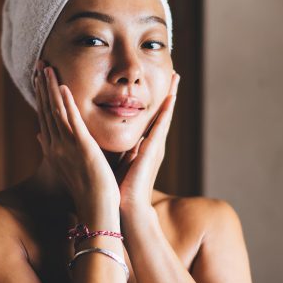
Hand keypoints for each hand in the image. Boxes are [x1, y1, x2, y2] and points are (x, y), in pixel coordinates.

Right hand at [34, 61, 120, 216]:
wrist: (96, 210)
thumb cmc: (87, 193)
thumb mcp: (69, 168)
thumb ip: (59, 150)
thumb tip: (40, 138)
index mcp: (55, 150)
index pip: (45, 118)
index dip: (41, 97)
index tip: (38, 80)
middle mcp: (56, 146)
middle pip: (46, 110)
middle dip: (42, 86)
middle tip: (38, 65)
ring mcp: (67, 146)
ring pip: (55, 111)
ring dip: (50, 88)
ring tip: (46, 68)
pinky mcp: (81, 148)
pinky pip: (71, 121)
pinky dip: (66, 104)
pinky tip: (62, 87)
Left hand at [115, 71, 179, 209]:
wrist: (126, 210)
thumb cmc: (119, 190)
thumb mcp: (118, 163)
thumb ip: (118, 149)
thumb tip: (106, 138)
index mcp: (144, 147)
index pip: (151, 119)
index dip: (156, 102)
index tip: (158, 84)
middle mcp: (153, 145)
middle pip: (163, 113)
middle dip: (169, 93)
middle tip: (174, 73)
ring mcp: (156, 147)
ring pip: (165, 115)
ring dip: (171, 95)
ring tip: (176, 77)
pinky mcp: (153, 152)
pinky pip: (160, 126)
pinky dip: (166, 112)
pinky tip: (169, 98)